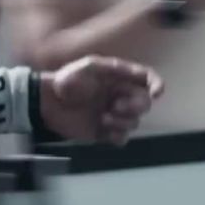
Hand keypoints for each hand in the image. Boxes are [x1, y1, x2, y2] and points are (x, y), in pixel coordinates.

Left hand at [40, 56, 163, 144]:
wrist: (47, 102)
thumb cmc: (67, 80)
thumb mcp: (90, 66)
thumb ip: (115, 68)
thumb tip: (140, 73)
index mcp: (119, 79)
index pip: (147, 80)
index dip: (157, 85)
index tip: (157, 93)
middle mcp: (120, 96)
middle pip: (145, 104)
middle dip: (135, 107)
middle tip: (116, 106)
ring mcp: (113, 114)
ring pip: (134, 122)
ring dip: (122, 122)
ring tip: (103, 118)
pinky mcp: (104, 131)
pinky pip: (122, 137)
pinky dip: (117, 135)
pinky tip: (105, 130)